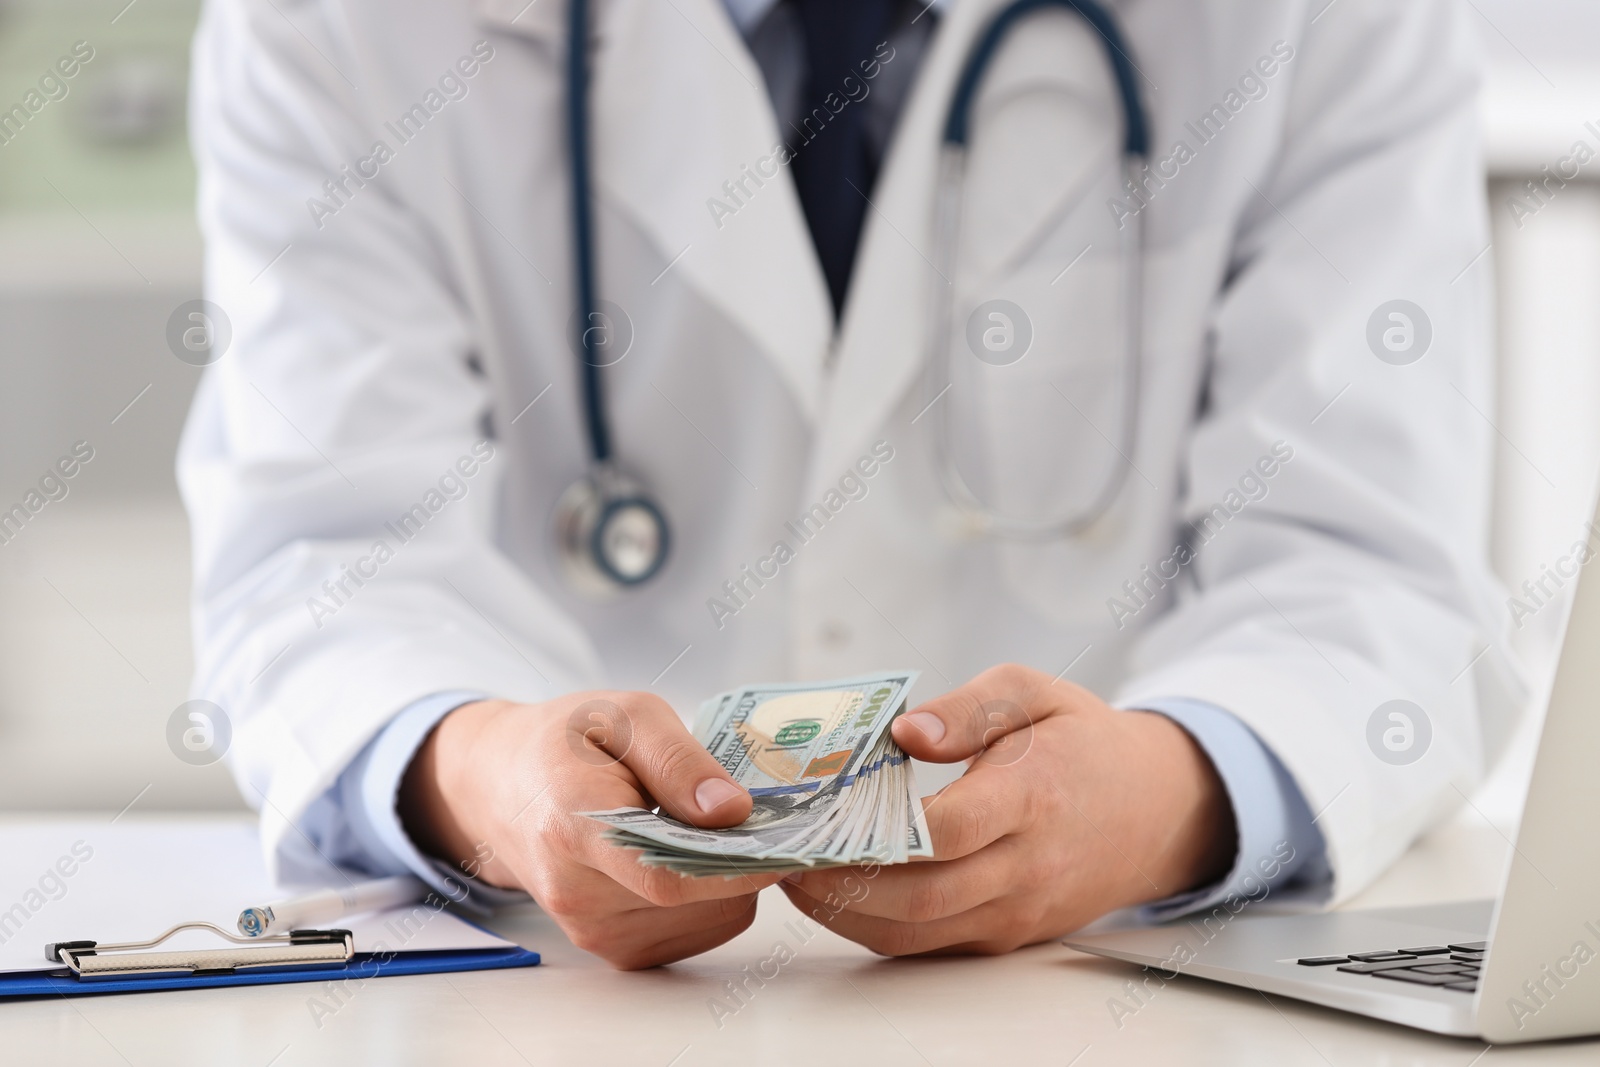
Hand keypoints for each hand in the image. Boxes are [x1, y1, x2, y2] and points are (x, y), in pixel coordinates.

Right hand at [398, 693, 782, 968]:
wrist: (496, 784)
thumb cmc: (564, 741)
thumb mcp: (624, 716)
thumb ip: (678, 761)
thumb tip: (732, 810)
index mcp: (574, 826)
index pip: (668, 877)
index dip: (736, 868)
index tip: (784, 843)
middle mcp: (576, 892)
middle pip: (695, 901)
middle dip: (737, 860)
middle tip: (749, 813)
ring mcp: (589, 928)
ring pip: (705, 922)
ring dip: (725, 881)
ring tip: (702, 829)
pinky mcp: (608, 947)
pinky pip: (691, 934)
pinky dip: (708, 901)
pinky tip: (687, 857)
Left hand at [779, 664, 1235, 955]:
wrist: (1157, 811)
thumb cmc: (1083, 742)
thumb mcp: (1035, 693)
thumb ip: (968, 708)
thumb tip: (903, 733)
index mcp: (1032, 798)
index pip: (948, 830)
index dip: (878, 830)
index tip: (818, 811)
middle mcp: (1026, 867)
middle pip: (920, 897)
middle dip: (840, 884)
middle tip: (783, 855)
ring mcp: (1017, 910)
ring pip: (916, 933)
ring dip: (846, 915)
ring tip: (794, 876)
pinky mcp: (1007, 935)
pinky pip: (931, 945)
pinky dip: (876, 927)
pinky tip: (838, 895)